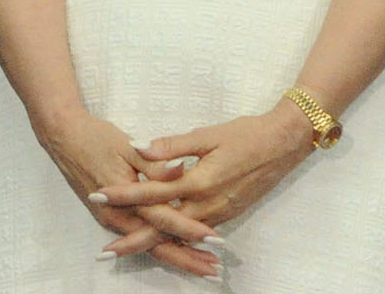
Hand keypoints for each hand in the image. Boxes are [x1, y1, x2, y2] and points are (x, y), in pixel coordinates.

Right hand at [32, 106, 221, 276]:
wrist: (62, 137)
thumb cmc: (95, 138)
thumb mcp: (127, 144)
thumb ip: (154, 162)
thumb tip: (181, 170)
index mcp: (125, 197)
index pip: (164, 219)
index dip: (191, 230)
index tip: (215, 240)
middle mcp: (118, 216)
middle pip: (158, 245)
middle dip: (188, 260)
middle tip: (215, 271)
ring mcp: (112, 220)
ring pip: (149, 245)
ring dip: (177, 256)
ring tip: (203, 265)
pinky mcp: (110, 217)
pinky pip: (139, 237)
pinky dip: (161, 246)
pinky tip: (178, 249)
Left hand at [98, 99, 316, 240]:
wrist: (284, 146)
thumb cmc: (246, 134)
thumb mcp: (208, 135)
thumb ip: (172, 146)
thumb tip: (139, 147)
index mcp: (199, 182)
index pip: (153, 193)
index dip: (124, 196)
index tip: (99, 196)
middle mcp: (208, 205)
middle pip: (164, 228)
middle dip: (134, 239)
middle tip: (106, 251)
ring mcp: (219, 213)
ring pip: (180, 234)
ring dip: (154, 242)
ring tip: (127, 248)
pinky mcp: (227, 214)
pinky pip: (196, 231)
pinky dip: (177, 239)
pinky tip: (163, 241)